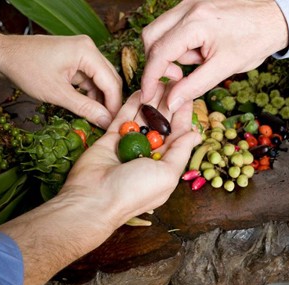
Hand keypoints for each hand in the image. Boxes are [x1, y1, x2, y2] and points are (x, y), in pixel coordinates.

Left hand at [0, 32, 121, 128]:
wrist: (3, 55)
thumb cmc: (26, 69)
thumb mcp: (57, 93)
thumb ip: (85, 108)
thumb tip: (106, 121)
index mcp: (87, 51)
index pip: (111, 82)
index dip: (115, 105)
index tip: (114, 124)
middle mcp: (88, 49)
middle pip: (109, 80)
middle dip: (109, 102)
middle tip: (108, 124)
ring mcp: (82, 53)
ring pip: (100, 81)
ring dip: (99, 99)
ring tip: (96, 119)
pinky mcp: (75, 59)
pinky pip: (89, 79)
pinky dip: (89, 94)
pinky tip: (86, 108)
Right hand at [63, 83, 201, 228]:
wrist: (93, 199)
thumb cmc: (134, 192)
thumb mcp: (166, 174)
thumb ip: (180, 152)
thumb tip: (195, 135)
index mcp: (164, 165)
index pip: (178, 136)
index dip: (183, 116)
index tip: (188, 95)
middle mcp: (148, 155)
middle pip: (161, 125)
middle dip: (168, 104)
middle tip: (174, 82)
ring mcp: (129, 146)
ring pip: (143, 119)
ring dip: (151, 102)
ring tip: (159, 81)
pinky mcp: (110, 139)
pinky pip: (123, 119)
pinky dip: (132, 105)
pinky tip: (141, 91)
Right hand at [140, 0, 287, 111]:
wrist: (275, 18)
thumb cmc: (255, 40)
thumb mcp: (225, 68)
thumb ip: (194, 86)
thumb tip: (171, 102)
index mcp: (196, 23)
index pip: (159, 53)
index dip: (150, 78)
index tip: (147, 95)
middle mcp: (188, 8)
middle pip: (151, 37)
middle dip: (157, 62)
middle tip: (177, 78)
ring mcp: (189, 3)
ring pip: (160, 30)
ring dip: (170, 52)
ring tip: (198, 60)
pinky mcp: (192, 4)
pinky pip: (173, 25)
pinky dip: (178, 42)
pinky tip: (199, 50)